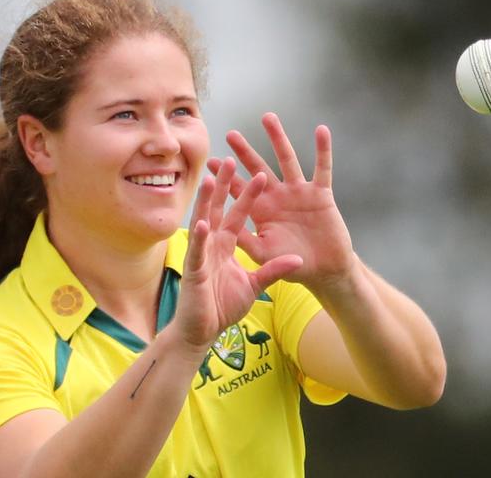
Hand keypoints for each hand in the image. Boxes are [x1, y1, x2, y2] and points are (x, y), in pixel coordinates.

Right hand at [174, 157, 302, 349]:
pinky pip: (197, 252)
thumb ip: (274, 270)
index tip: (259, 174)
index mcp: (225, 245)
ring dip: (206, 202)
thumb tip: (297, 259)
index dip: (248, 196)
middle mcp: (212, 244)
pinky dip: (199, 238)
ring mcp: (201, 255)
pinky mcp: (193, 271)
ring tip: (210, 179)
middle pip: (219, 209)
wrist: (203, 330)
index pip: (238, 214)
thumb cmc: (222, 306)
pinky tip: (202, 222)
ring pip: (203, 223)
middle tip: (231, 160)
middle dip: (225, 186)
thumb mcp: (255, 285)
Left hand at [207, 113, 355, 288]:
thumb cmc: (292, 265)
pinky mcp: (321, 194)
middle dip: (244, 152)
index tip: (211, 163)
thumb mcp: (263, 253)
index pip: (239, 190)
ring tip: (267, 117)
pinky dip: (323, 150)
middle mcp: (277, 196)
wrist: (325, 270)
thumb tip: (221, 228)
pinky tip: (321, 130)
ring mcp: (299, 192)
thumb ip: (244, 241)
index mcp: (261, 210)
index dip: (226, 178)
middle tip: (231, 134)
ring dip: (278, 138)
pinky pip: (322, 168)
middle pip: (258, 168)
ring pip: (287, 159)